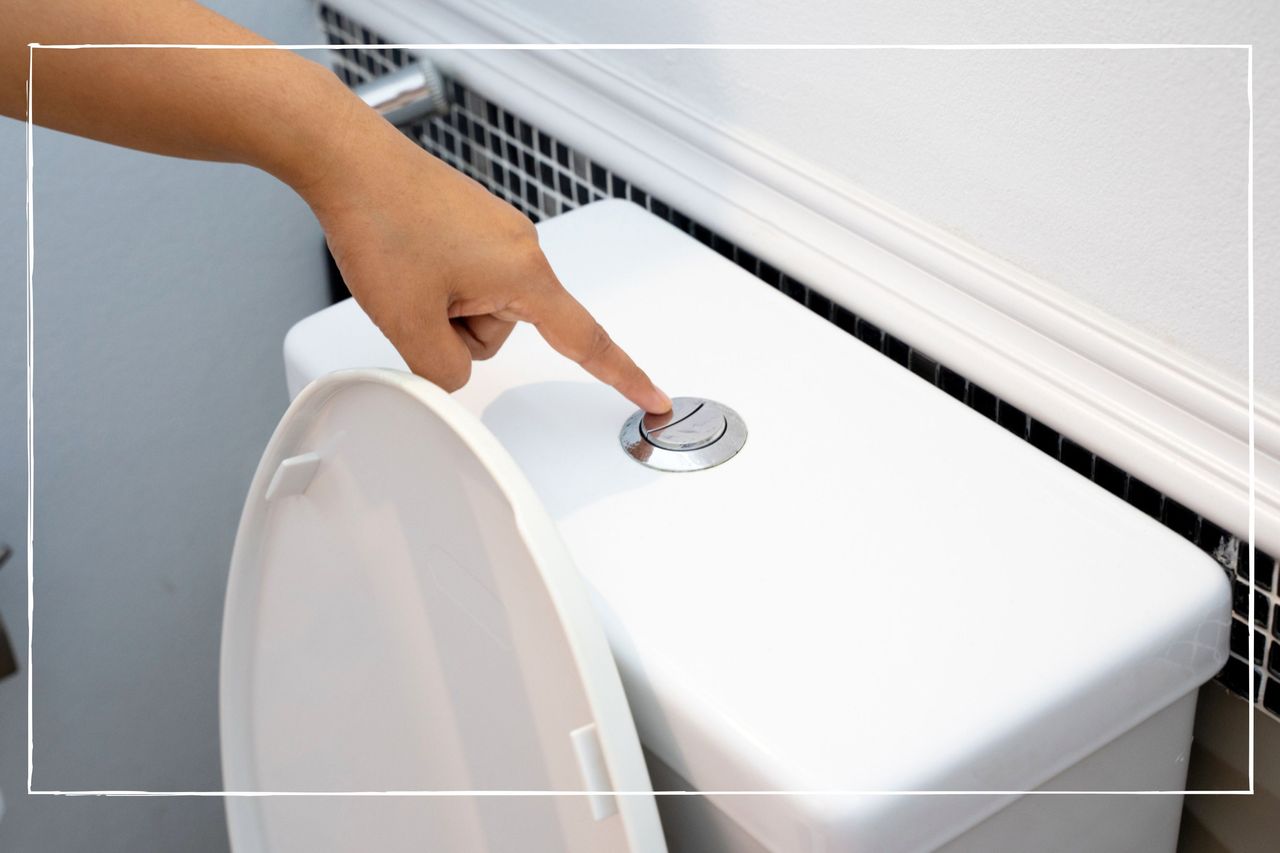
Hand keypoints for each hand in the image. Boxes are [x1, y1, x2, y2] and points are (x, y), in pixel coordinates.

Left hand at [297, 106, 671, 414]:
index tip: (653, 397)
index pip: (586, 341)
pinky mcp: (473, 223)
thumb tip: (452, 375)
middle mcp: (522, 247)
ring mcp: (497, 231)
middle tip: (415, 297)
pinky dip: (438, 281)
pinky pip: (466, 276)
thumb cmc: (382, 222)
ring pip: (481, 307)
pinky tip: (406, 257)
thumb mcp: (408, 323)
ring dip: (443, 306)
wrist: (348, 159)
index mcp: (524, 273)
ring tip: (406, 271)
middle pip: (506, 330)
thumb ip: (443, 371)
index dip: (622, 375)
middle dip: (458, 330)